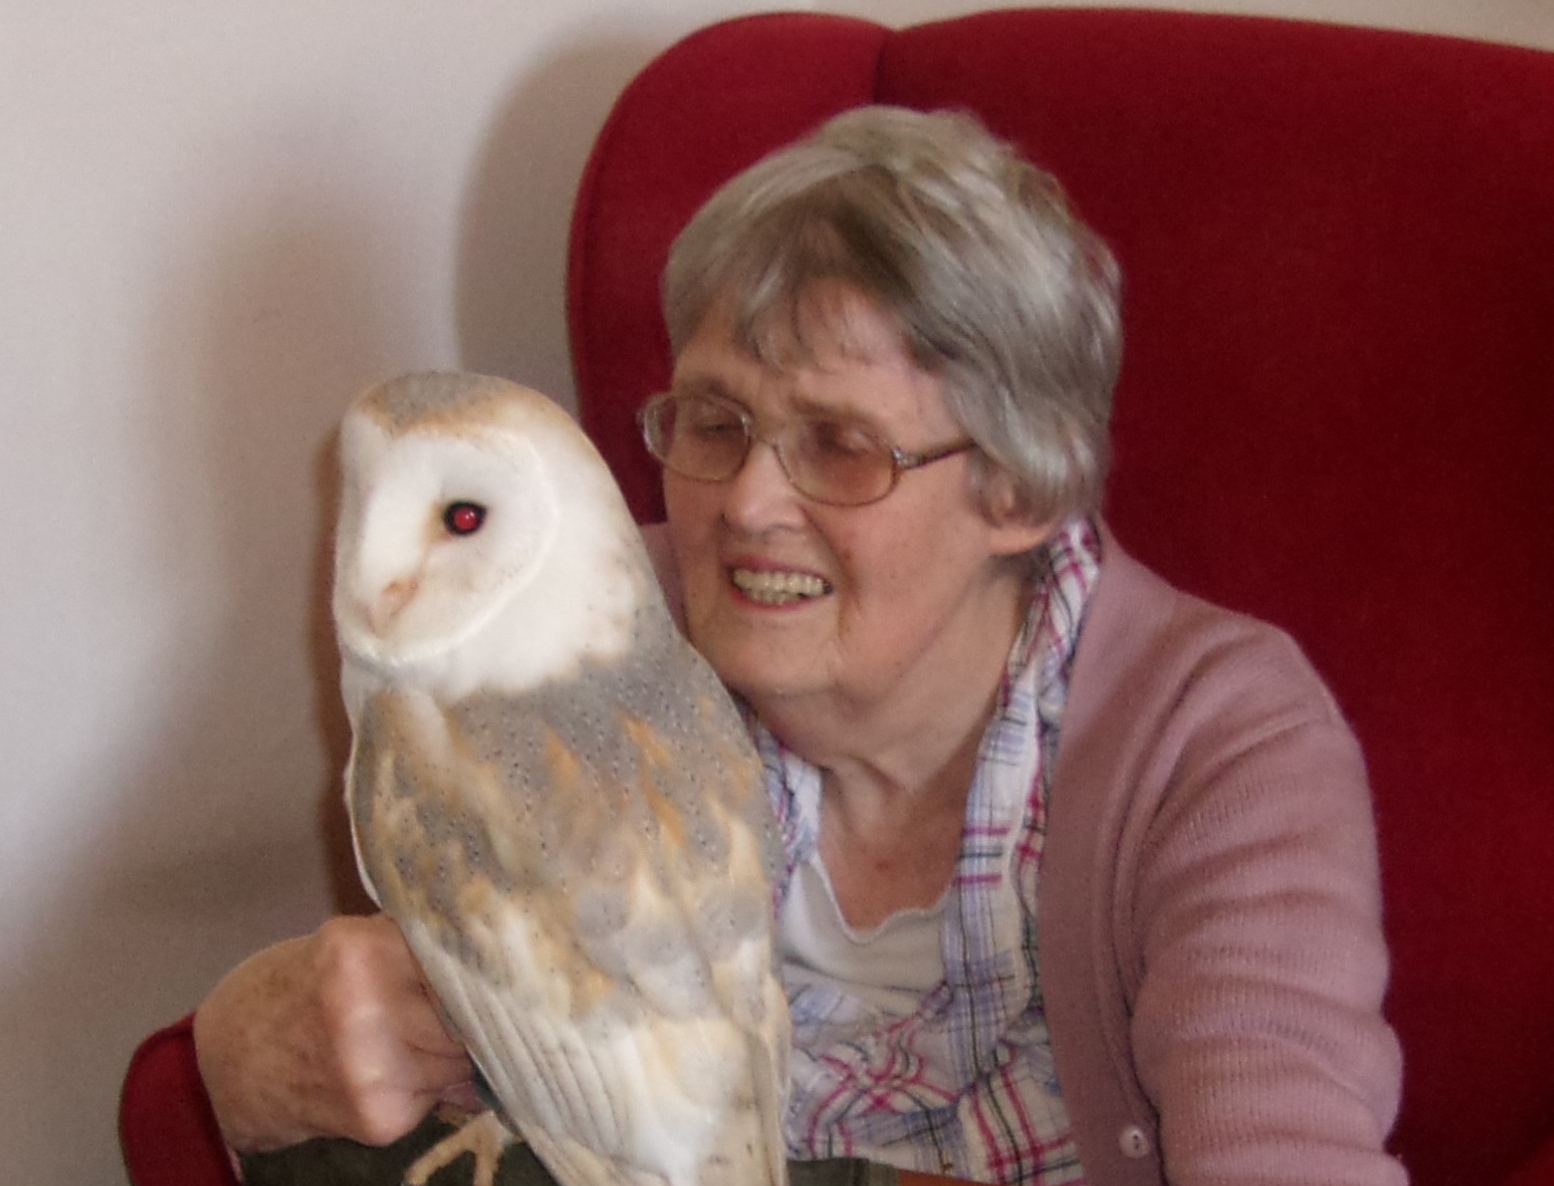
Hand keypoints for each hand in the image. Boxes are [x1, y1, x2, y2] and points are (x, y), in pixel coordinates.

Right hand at [193, 913, 476, 1151]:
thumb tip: (500, 959)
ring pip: (463, 1056)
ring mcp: (373, 1071)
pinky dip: (437, 1081)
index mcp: (359, 953)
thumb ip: (414, 945)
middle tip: (487, 1001)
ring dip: (461, 1048)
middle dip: (481, 1010)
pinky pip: (442, 1092)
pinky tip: (405, 1066)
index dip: (488, 963)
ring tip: (431, 1033)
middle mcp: (365, 1011)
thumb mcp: (348, 945)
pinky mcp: (380, 1118)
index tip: (513, 964)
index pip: (460, 958)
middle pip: (469, 1010)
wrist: (228, 1061)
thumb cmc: (297, 988)